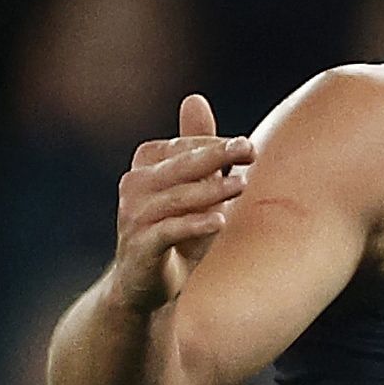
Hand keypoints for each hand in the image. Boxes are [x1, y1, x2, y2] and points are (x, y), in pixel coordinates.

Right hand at [107, 94, 253, 312]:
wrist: (147, 286)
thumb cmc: (176, 232)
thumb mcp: (190, 188)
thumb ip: (196, 149)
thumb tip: (195, 98)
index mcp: (145, 166)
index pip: (184, 147)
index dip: (216, 145)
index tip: (248, 147)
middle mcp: (134, 186)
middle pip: (180, 166)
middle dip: (217, 155)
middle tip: (249, 149)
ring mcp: (134, 216)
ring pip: (176, 198)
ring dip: (211, 190)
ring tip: (242, 186)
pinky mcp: (140, 246)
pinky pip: (169, 231)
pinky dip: (195, 225)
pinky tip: (220, 221)